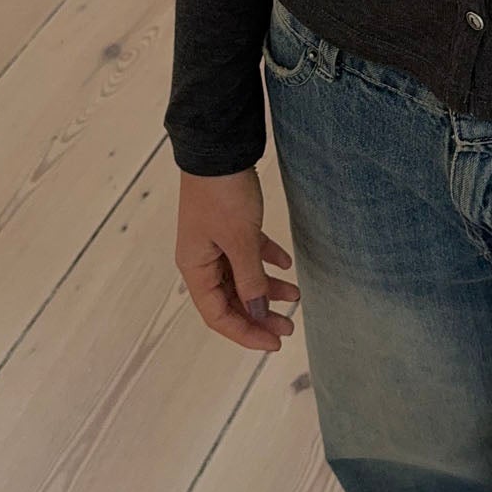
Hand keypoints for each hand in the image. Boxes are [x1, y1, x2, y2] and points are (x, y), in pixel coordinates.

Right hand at [176, 167, 299, 353]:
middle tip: (290, 325)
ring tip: (296, 296)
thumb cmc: (223, 195)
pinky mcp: (229, 226)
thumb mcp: (240, 241)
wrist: (219, 149)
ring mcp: (215, 243)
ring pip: (242, 278)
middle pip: (231, 300)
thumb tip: (257, 313)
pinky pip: (249, 253)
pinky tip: (287, 264)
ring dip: (267, 289)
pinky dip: (267, 261)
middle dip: (259, 315)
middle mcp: (202, 261)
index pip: (218, 315)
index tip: (275, 342)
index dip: (246, 332)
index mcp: (195, 269)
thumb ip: (250, 280)